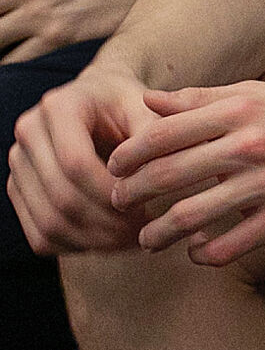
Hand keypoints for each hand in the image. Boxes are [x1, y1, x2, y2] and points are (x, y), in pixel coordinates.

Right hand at [7, 70, 155, 253]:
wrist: (104, 101)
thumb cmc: (132, 105)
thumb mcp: (148, 108)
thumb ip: (155, 135)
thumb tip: (159, 176)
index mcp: (59, 107)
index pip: (75, 164)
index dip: (110, 194)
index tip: (144, 209)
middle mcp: (29, 134)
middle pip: (61, 197)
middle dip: (106, 223)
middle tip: (144, 234)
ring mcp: (19, 165)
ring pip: (48, 222)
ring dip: (92, 241)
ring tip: (133, 242)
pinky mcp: (20, 191)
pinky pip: (40, 235)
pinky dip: (75, 247)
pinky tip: (110, 243)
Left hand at [105, 81, 264, 265]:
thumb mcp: (260, 96)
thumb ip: (202, 100)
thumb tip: (147, 102)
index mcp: (241, 111)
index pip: (162, 134)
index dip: (126, 155)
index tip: (114, 168)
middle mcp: (252, 146)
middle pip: (167, 176)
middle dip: (130, 195)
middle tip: (119, 204)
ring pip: (190, 217)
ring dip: (157, 234)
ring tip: (148, 240)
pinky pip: (227, 247)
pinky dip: (202, 255)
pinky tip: (197, 252)